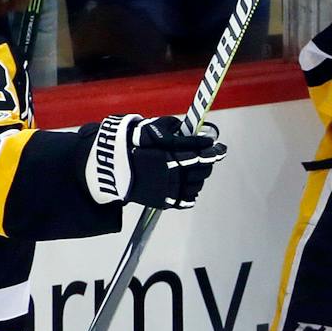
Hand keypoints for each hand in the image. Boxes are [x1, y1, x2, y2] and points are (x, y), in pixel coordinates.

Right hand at [84, 116, 226, 208]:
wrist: (112, 171)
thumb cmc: (131, 146)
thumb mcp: (148, 130)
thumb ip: (169, 128)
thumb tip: (189, 128)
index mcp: (167, 155)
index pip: (197, 152)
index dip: (212, 149)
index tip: (219, 147)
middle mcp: (170, 174)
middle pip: (201, 168)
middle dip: (209, 161)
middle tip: (211, 155)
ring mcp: (168, 190)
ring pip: (197, 184)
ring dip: (201, 176)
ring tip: (199, 169)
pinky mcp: (165, 202)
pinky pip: (188, 199)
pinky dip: (192, 191)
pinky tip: (191, 184)